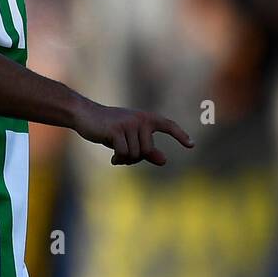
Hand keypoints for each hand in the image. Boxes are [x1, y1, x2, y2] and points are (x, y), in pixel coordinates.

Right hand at [72, 99, 193, 165]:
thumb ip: (147, 150)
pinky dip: (119, 158)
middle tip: (123, 156)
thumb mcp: (130, 140)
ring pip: (136, 154)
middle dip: (135, 158)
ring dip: (125, 159)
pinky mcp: (116, 130)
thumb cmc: (110, 128)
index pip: (168, 125)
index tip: (192, 145)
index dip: (180, 135)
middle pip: (147, 150)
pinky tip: (112, 158)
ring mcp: (129, 124)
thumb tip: (164, 161)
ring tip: (116, 153)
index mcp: (147, 119)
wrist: (86, 115)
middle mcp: (141, 119)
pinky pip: (124, 153)